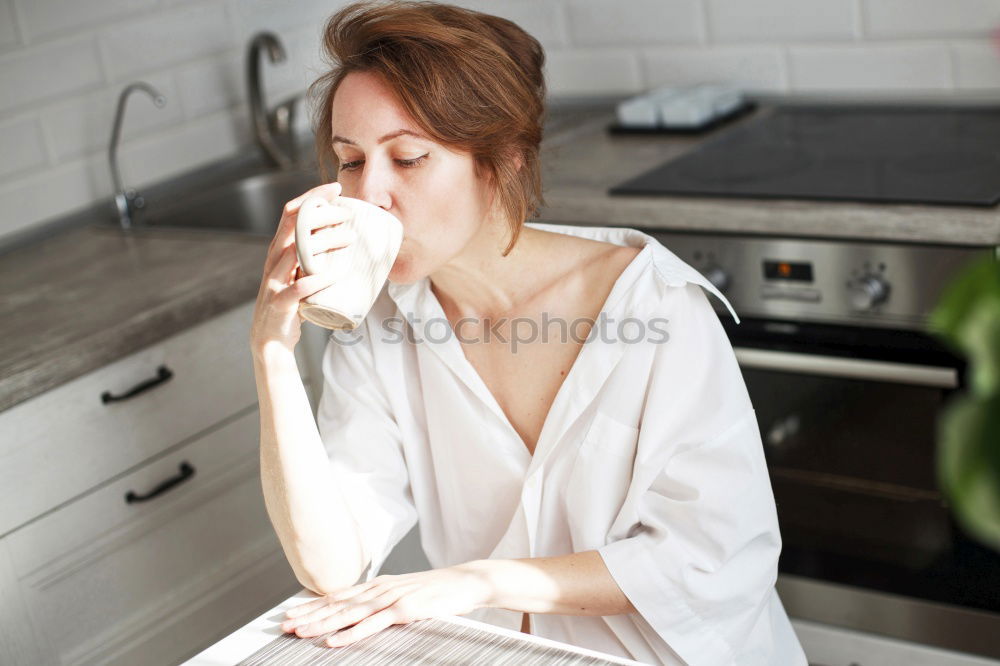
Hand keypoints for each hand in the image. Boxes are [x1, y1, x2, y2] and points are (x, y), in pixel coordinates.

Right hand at [249, 181, 356, 358]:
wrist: (272, 339)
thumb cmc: (292, 303)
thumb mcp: (302, 273)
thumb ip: (317, 256)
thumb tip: (351, 238)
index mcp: (279, 250)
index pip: (291, 214)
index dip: (311, 198)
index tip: (335, 189)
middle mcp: (273, 261)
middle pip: (293, 227)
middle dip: (320, 214)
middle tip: (349, 214)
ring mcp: (274, 282)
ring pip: (295, 253)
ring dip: (323, 242)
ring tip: (350, 239)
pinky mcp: (280, 304)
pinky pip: (297, 289)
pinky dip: (316, 281)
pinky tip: (334, 275)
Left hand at [279, 566, 492, 647]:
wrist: (466, 581)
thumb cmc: (436, 590)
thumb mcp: (403, 592)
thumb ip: (380, 601)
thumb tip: (359, 612)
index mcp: (378, 584)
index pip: (338, 596)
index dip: (312, 606)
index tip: (291, 614)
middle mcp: (380, 588)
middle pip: (337, 604)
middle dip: (309, 615)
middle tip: (284, 625)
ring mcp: (392, 598)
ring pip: (349, 613)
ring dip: (323, 623)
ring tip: (301, 632)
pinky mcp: (405, 609)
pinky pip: (374, 624)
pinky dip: (352, 632)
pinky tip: (336, 640)